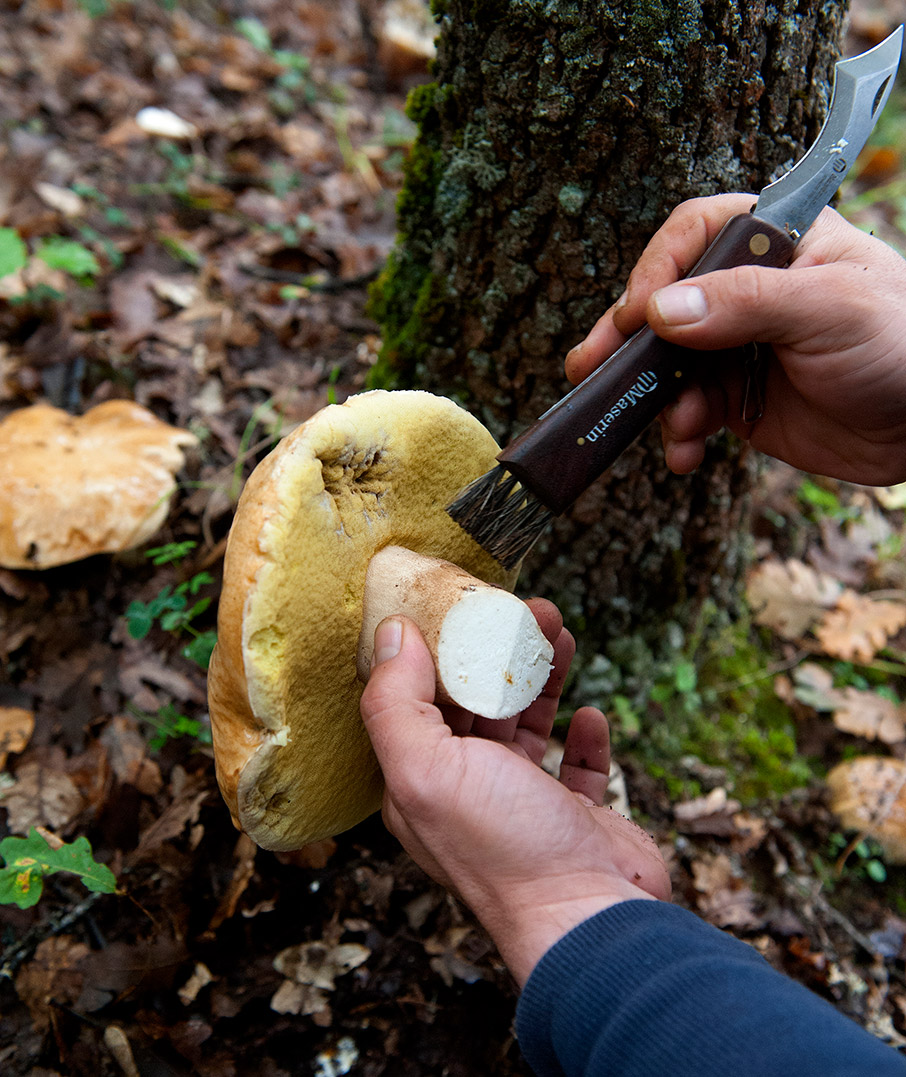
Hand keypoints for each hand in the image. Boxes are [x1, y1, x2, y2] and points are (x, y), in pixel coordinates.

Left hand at [359, 599, 669, 986]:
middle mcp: (469, 794)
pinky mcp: (577, 818)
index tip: (465, 607)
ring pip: (530, 726)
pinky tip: (589, 715)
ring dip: (544, 679)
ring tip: (561, 635)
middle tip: (528, 610)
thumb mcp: (429, 767)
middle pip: (479, 706)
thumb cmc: (505, 846)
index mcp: (424, 783)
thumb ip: (397, 702)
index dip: (440, 651)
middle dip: (500, 653)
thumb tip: (388, 635)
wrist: (591, 918)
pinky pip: (579, 767)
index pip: (419, 702)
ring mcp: (526, 806)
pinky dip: (583, 738)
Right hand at [565, 193, 905, 485]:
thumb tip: (660, 312)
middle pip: (664, 304)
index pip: (693, 236)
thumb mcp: (830, 309)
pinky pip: (687, 412)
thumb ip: (746, 304)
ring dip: (657, 398)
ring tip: (676, 426)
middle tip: (588, 368)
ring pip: (667, 365)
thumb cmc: (900, 343)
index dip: (657, 271)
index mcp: (776, 244)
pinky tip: (685, 453)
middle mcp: (748, 292)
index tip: (640, 315)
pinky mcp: (737, 400)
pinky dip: (678, 434)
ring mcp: (738, 348)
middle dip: (627, 342)